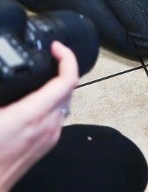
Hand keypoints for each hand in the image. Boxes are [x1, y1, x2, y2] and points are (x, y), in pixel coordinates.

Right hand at [0, 42, 78, 191]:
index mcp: (33, 114)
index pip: (67, 79)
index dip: (67, 57)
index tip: (56, 47)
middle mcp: (48, 124)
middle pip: (69, 88)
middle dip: (61, 68)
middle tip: (47, 56)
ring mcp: (50, 136)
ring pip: (64, 102)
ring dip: (56, 86)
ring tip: (40, 75)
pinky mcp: (46, 144)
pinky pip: (56, 116)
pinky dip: (50, 102)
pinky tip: (33, 101)